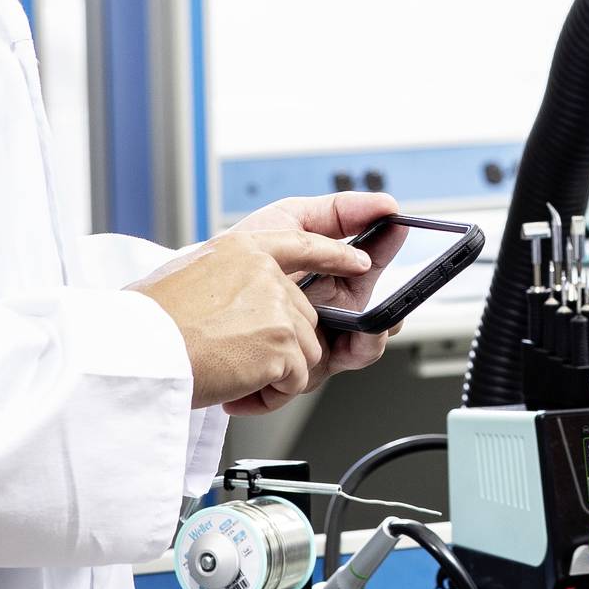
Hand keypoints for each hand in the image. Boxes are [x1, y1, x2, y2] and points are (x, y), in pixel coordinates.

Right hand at [130, 225, 365, 410]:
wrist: (136, 351)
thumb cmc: (149, 324)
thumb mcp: (190, 275)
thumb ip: (230, 279)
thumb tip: (244, 302)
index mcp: (241, 247)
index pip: (302, 242)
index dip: (335, 254)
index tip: (359, 261)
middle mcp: (266, 271)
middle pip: (303, 319)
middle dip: (279, 349)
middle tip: (236, 360)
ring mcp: (278, 306)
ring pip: (304, 354)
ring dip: (274, 375)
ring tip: (231, 372)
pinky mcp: (282, 344)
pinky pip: (296, 381)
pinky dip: (270, 395)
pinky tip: (236, 387)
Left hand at [235, 191, 399, 385]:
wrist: (192, 298)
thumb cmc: (240, 257)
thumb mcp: (289, 221)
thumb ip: (341, 211)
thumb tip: (388, 205)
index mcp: (339, 278)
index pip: (382, 277)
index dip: (397, 272)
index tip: (397, 260)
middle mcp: (334, 314)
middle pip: (384, 319)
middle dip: (389, 316)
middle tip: (375, 309)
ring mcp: (317, 346)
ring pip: (361, 352)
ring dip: (364, 343)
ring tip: (354, 335)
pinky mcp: (290, 375)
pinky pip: (307, 382)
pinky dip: (303, 373)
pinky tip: (300, 351)